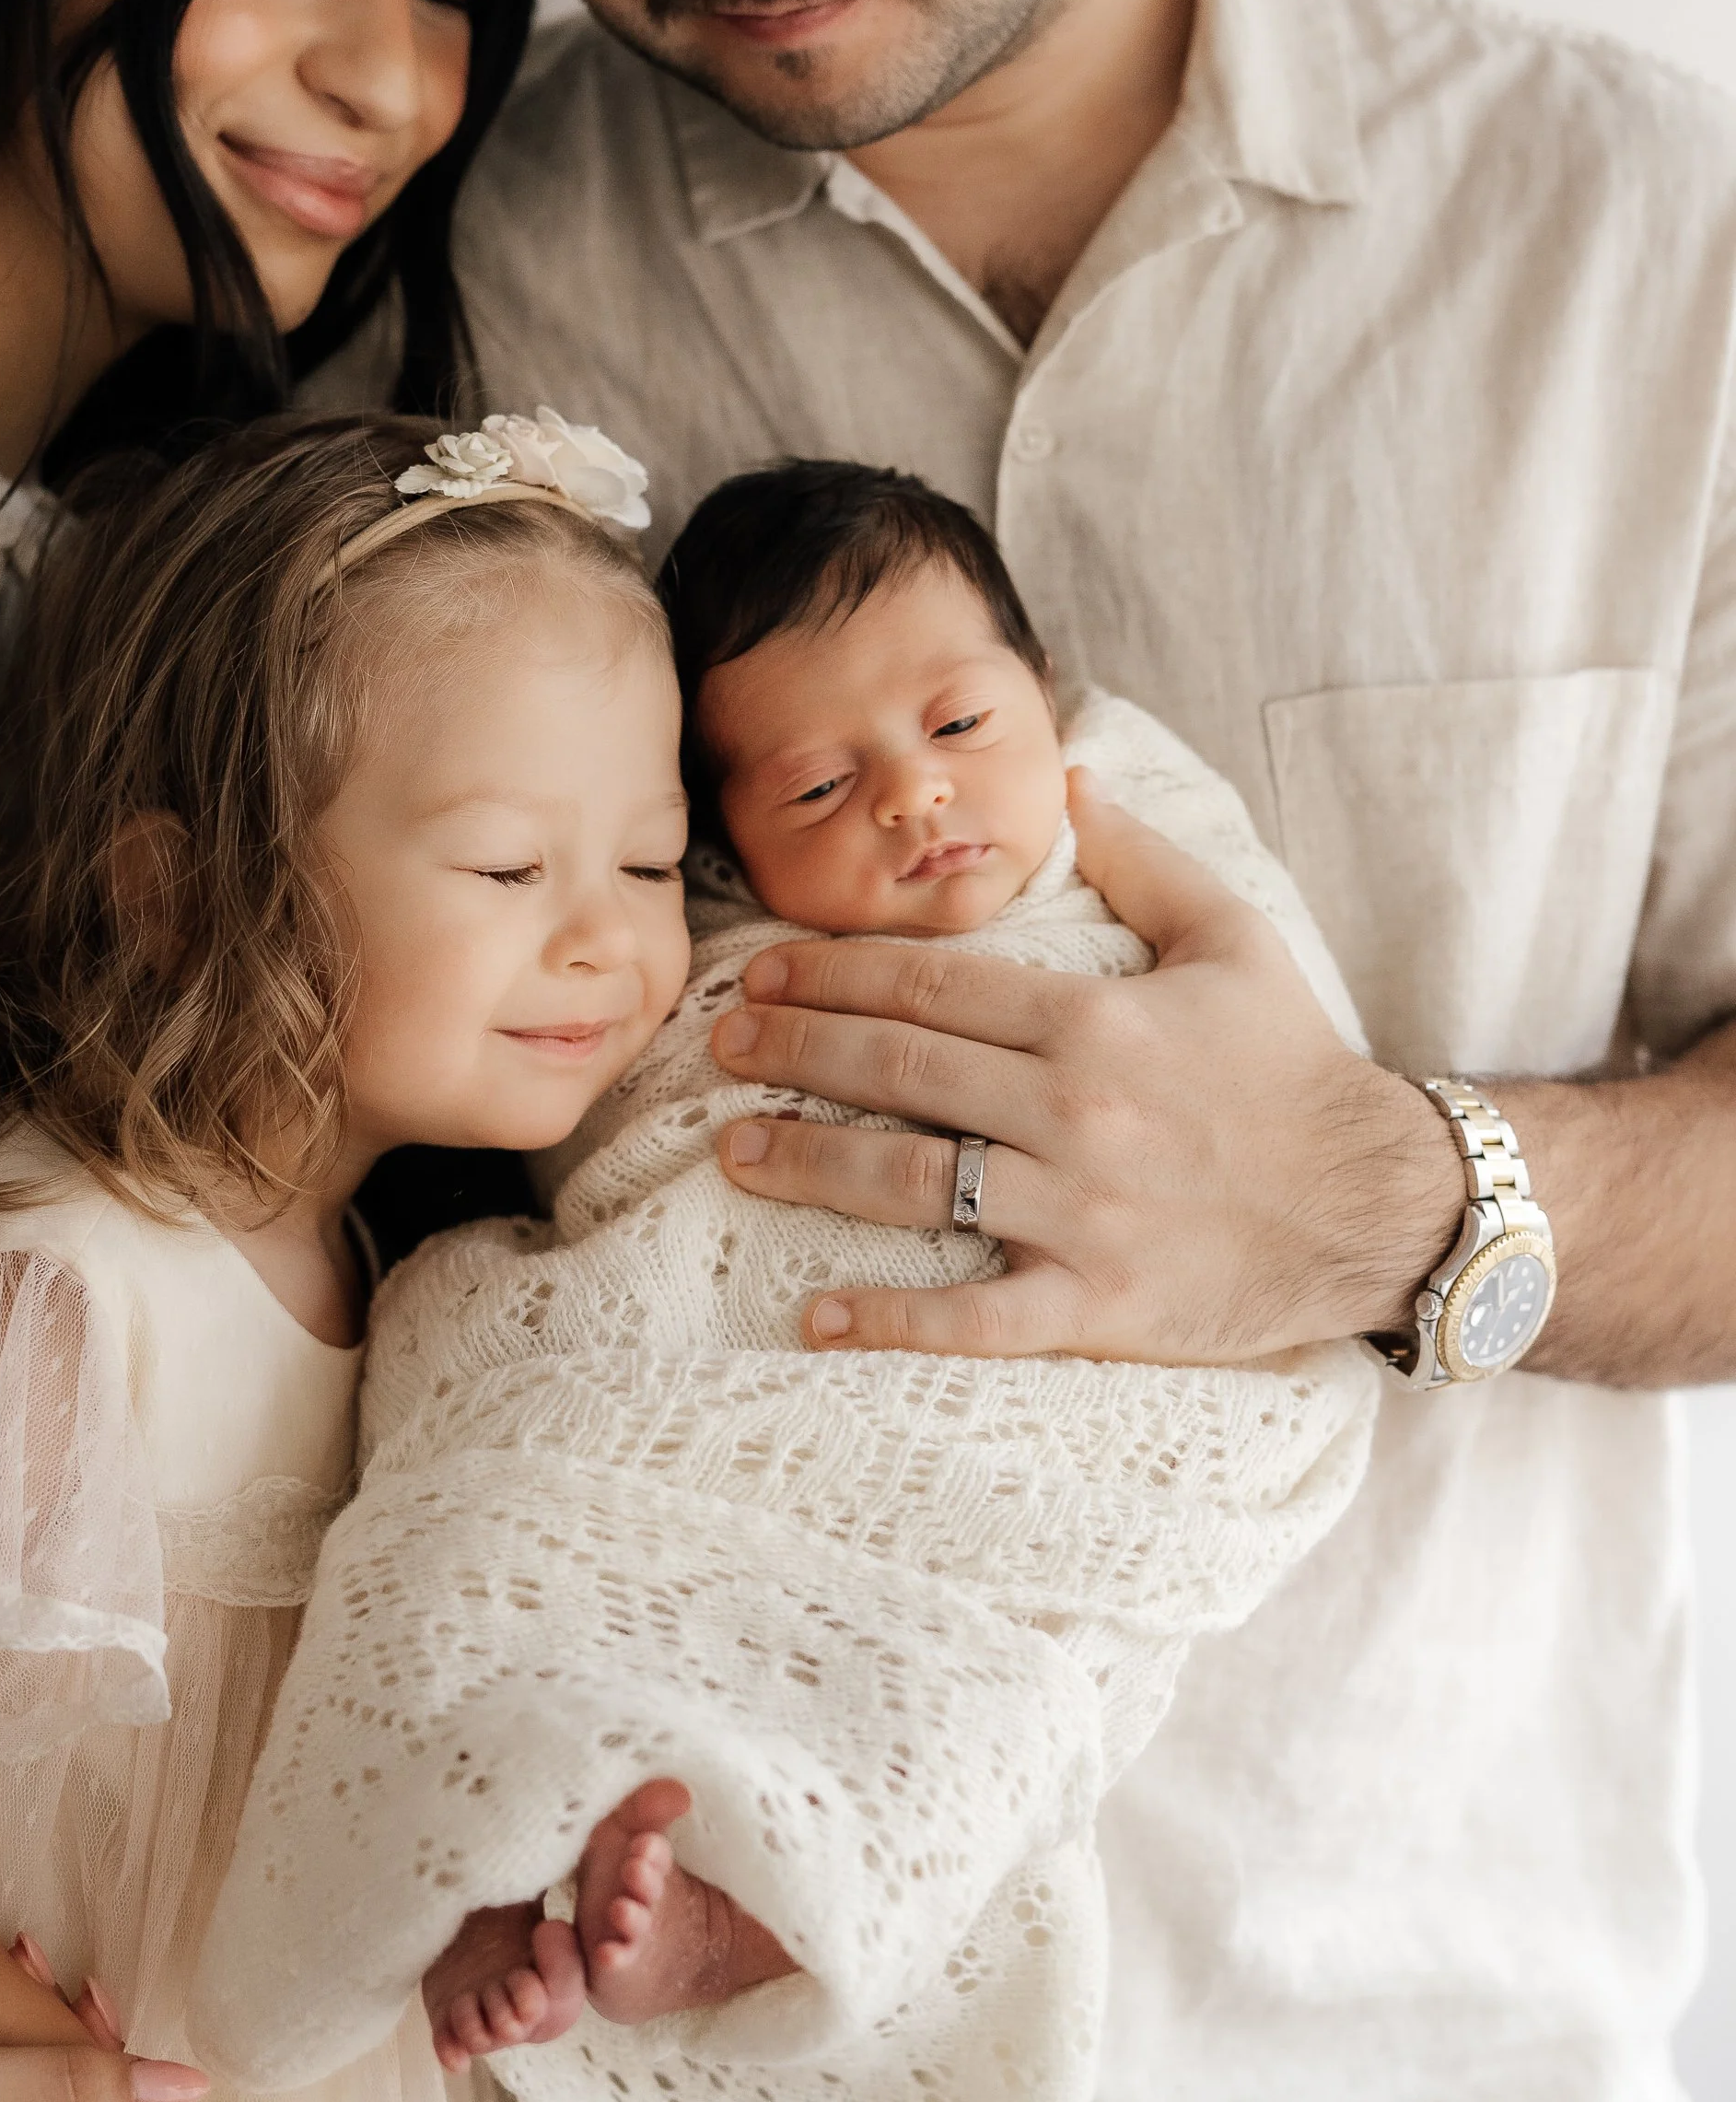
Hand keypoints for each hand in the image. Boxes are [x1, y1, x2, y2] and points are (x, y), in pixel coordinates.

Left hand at [423, 1899, 585, 2072]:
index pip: (563, 1992)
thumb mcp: (530, 1899)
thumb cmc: (510, 1911)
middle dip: (508, 2001)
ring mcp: (482, 2018)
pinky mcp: (448, 2021)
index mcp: (553, 1983)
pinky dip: (453, 2053)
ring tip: (468, 1996)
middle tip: (505, 1973)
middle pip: (518, 2024)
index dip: (554, 1969)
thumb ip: (546, 1888)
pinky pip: (451, 2047)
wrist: (466, 1920)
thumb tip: (559, 1848)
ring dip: (474, 2021)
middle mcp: (519, 2010)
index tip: (544, 1932)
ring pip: (482, 2038)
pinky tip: (455, 2058)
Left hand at [712, 771, 1459, 1362]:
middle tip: (716, 1047)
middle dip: (793, 1051)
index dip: (830, 974)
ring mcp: (1077, 1211)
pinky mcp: (1095, 1302)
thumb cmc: (1299, 1071)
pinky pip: (973, 1316)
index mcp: (1091, 1019)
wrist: (1384, 1205)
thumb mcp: (1235, 940)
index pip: (928, 984)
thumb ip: (1146, 860)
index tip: (760, 974)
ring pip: (910, 1179)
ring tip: (734, 1150)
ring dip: (808, 1162)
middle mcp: (1071, 1110)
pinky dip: (889, 1318)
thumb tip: (1079, 783)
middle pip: (897, 1068)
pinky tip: (814, 1316)